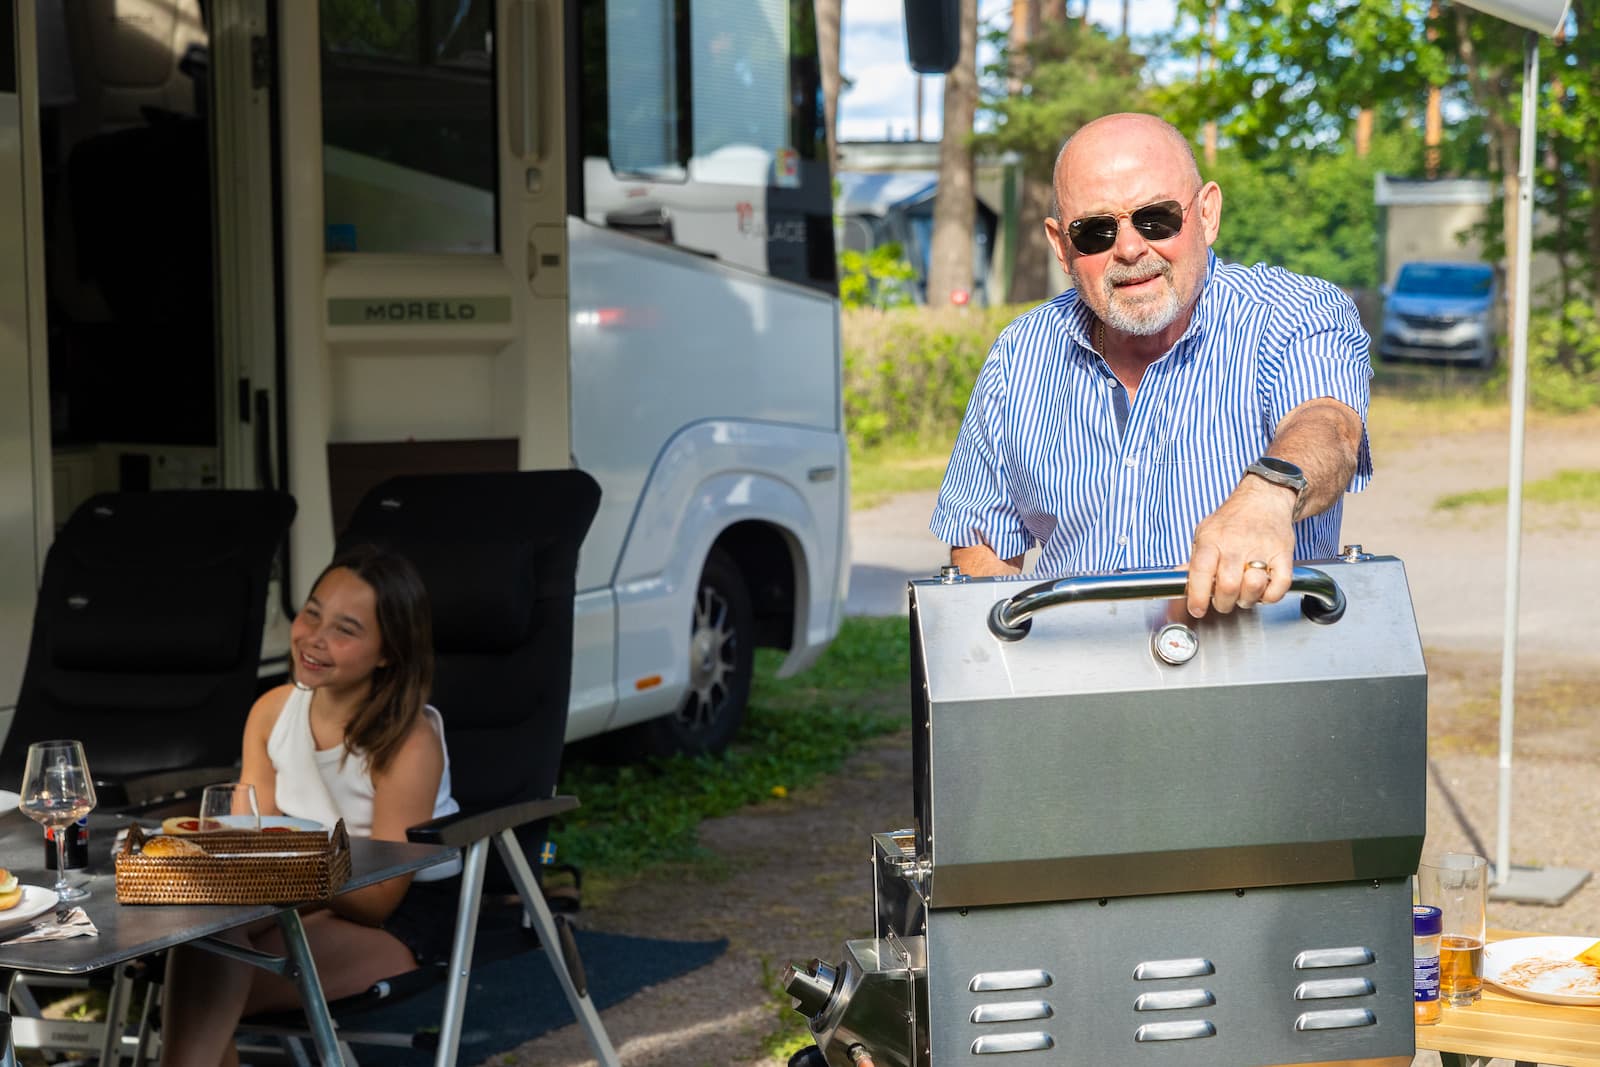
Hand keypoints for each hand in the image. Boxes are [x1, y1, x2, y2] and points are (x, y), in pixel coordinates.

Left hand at [1184, 476, 1296, 617]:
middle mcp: (1236, 544)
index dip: (1197, 596)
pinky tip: (1263, 590)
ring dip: (1247, 599)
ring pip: (1253, 587)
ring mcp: (1262, 549)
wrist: (1265, 498)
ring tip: (1243, 594)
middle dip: (1223, 603)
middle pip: (1228, 585)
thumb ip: (1194, 560)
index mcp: (1212, 539)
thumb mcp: (1204, 533)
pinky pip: (1280, 585)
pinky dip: (1271, 596)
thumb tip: (1179, 583)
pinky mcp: (1283, 554)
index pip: (1201, 571)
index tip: (1197, 609)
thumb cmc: (1232, 520)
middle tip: (1223, 602)